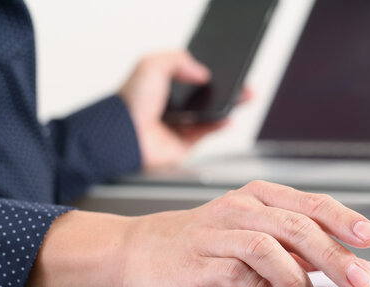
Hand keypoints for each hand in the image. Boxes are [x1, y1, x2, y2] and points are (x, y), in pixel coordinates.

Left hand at [119, 50, 251, 169]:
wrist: (125, 135)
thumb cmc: (130, 104)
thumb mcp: (151, 65)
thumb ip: (178, 59)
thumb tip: (202, 72)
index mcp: (162, 87)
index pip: (191, 76)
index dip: (209, 72)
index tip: (225, 67)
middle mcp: (172, 107)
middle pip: (205, 96)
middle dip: (226, 89)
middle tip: (241, 82)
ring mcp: (179, 125)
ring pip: (211, 114)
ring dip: (229, 105)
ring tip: (244, 96)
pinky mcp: (184, 143)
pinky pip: (208, 132)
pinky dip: (221, 125)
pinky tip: (229, 117)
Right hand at [119, 181, 369, 286]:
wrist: (140, 250)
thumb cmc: (201, 242)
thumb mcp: (248, 234)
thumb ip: (292, 248)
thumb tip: (342, 265)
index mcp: (255, 197)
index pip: (308, 202)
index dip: (342, 219)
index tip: (369, 237)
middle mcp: (238, 209)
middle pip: (294, 225)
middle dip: (332, 254)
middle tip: (358, 278)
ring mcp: (216, 233)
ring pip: (267, 247)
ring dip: (298, 279)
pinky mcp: (198, 261)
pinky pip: (239, 276)